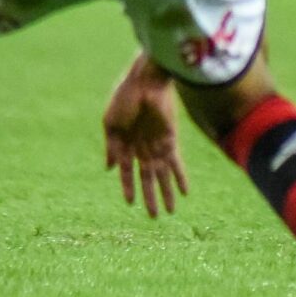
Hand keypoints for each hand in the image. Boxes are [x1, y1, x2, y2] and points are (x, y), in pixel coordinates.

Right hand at [103, 56, 189, 216]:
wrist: (145, 79)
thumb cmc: (124, 97)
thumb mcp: (111, 122)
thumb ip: (111, 146)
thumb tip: (110, 169)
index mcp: (126, 142)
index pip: (128, 171)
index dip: (128, 187)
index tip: (129, 203)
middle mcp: (143, 146)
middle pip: (148, 177)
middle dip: (150, 196)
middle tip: (153, 217)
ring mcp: (157, 143)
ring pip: (163, 174)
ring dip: (166, 192)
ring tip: (169, 212)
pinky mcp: (170, 138)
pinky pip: (176, 162)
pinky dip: (180, 177)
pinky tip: (184, 193)